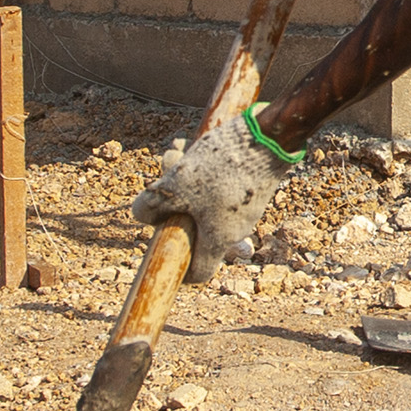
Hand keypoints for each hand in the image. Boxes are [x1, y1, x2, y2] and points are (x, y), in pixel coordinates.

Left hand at [135, 108, 300, 259]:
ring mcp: (244, 207)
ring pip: (202, 199)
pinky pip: (218, 184)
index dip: (178, 268)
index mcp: (218, 240)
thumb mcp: (174, 186)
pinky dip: (202, 169)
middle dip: (171, 203)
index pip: (199, 272)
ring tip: (174, 150)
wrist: (269, 137)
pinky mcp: (250, 185)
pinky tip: (191, 144)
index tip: (163, 250)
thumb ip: (151, 205)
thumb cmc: (221, 168)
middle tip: (161, 175)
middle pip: (194, 227)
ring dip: (184, 179)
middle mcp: (235, 229)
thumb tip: (141, 216)